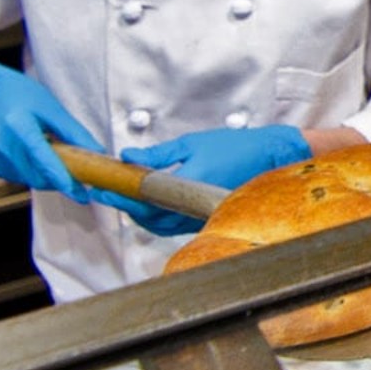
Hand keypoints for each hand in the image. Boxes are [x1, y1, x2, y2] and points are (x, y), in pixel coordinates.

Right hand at [0, 58, 102, 198]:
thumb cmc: (20, 95)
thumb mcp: (51, 108)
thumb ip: (74, 133)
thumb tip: (96, 153)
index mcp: (18, 125)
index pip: (43, 159)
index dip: (63, 179)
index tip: (80, 194)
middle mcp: (1, 143)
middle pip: (37, 175)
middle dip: (58, 178)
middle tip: (73, 170)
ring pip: (29, 179)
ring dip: (44, 174)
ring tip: (46, 150)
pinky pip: (18, 177)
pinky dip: (30, 171)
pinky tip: (29, 153)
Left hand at [109, 125, 312, 235]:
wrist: (269, 159)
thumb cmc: (235, 148)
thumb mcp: (192, 143)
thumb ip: (158, 154)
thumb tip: (128, 157)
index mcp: (189, 183)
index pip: (145, 199)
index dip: (120, 196)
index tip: (102, 188)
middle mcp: (194, 205)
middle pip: (148, 218)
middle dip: (125, 205)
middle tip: (107, 190)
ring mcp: (200, 216)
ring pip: (159, 226)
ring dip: (139, 213)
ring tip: (124, 196)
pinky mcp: (204, 219)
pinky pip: (172, 226)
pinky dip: (156, 218)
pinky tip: (148, 204)